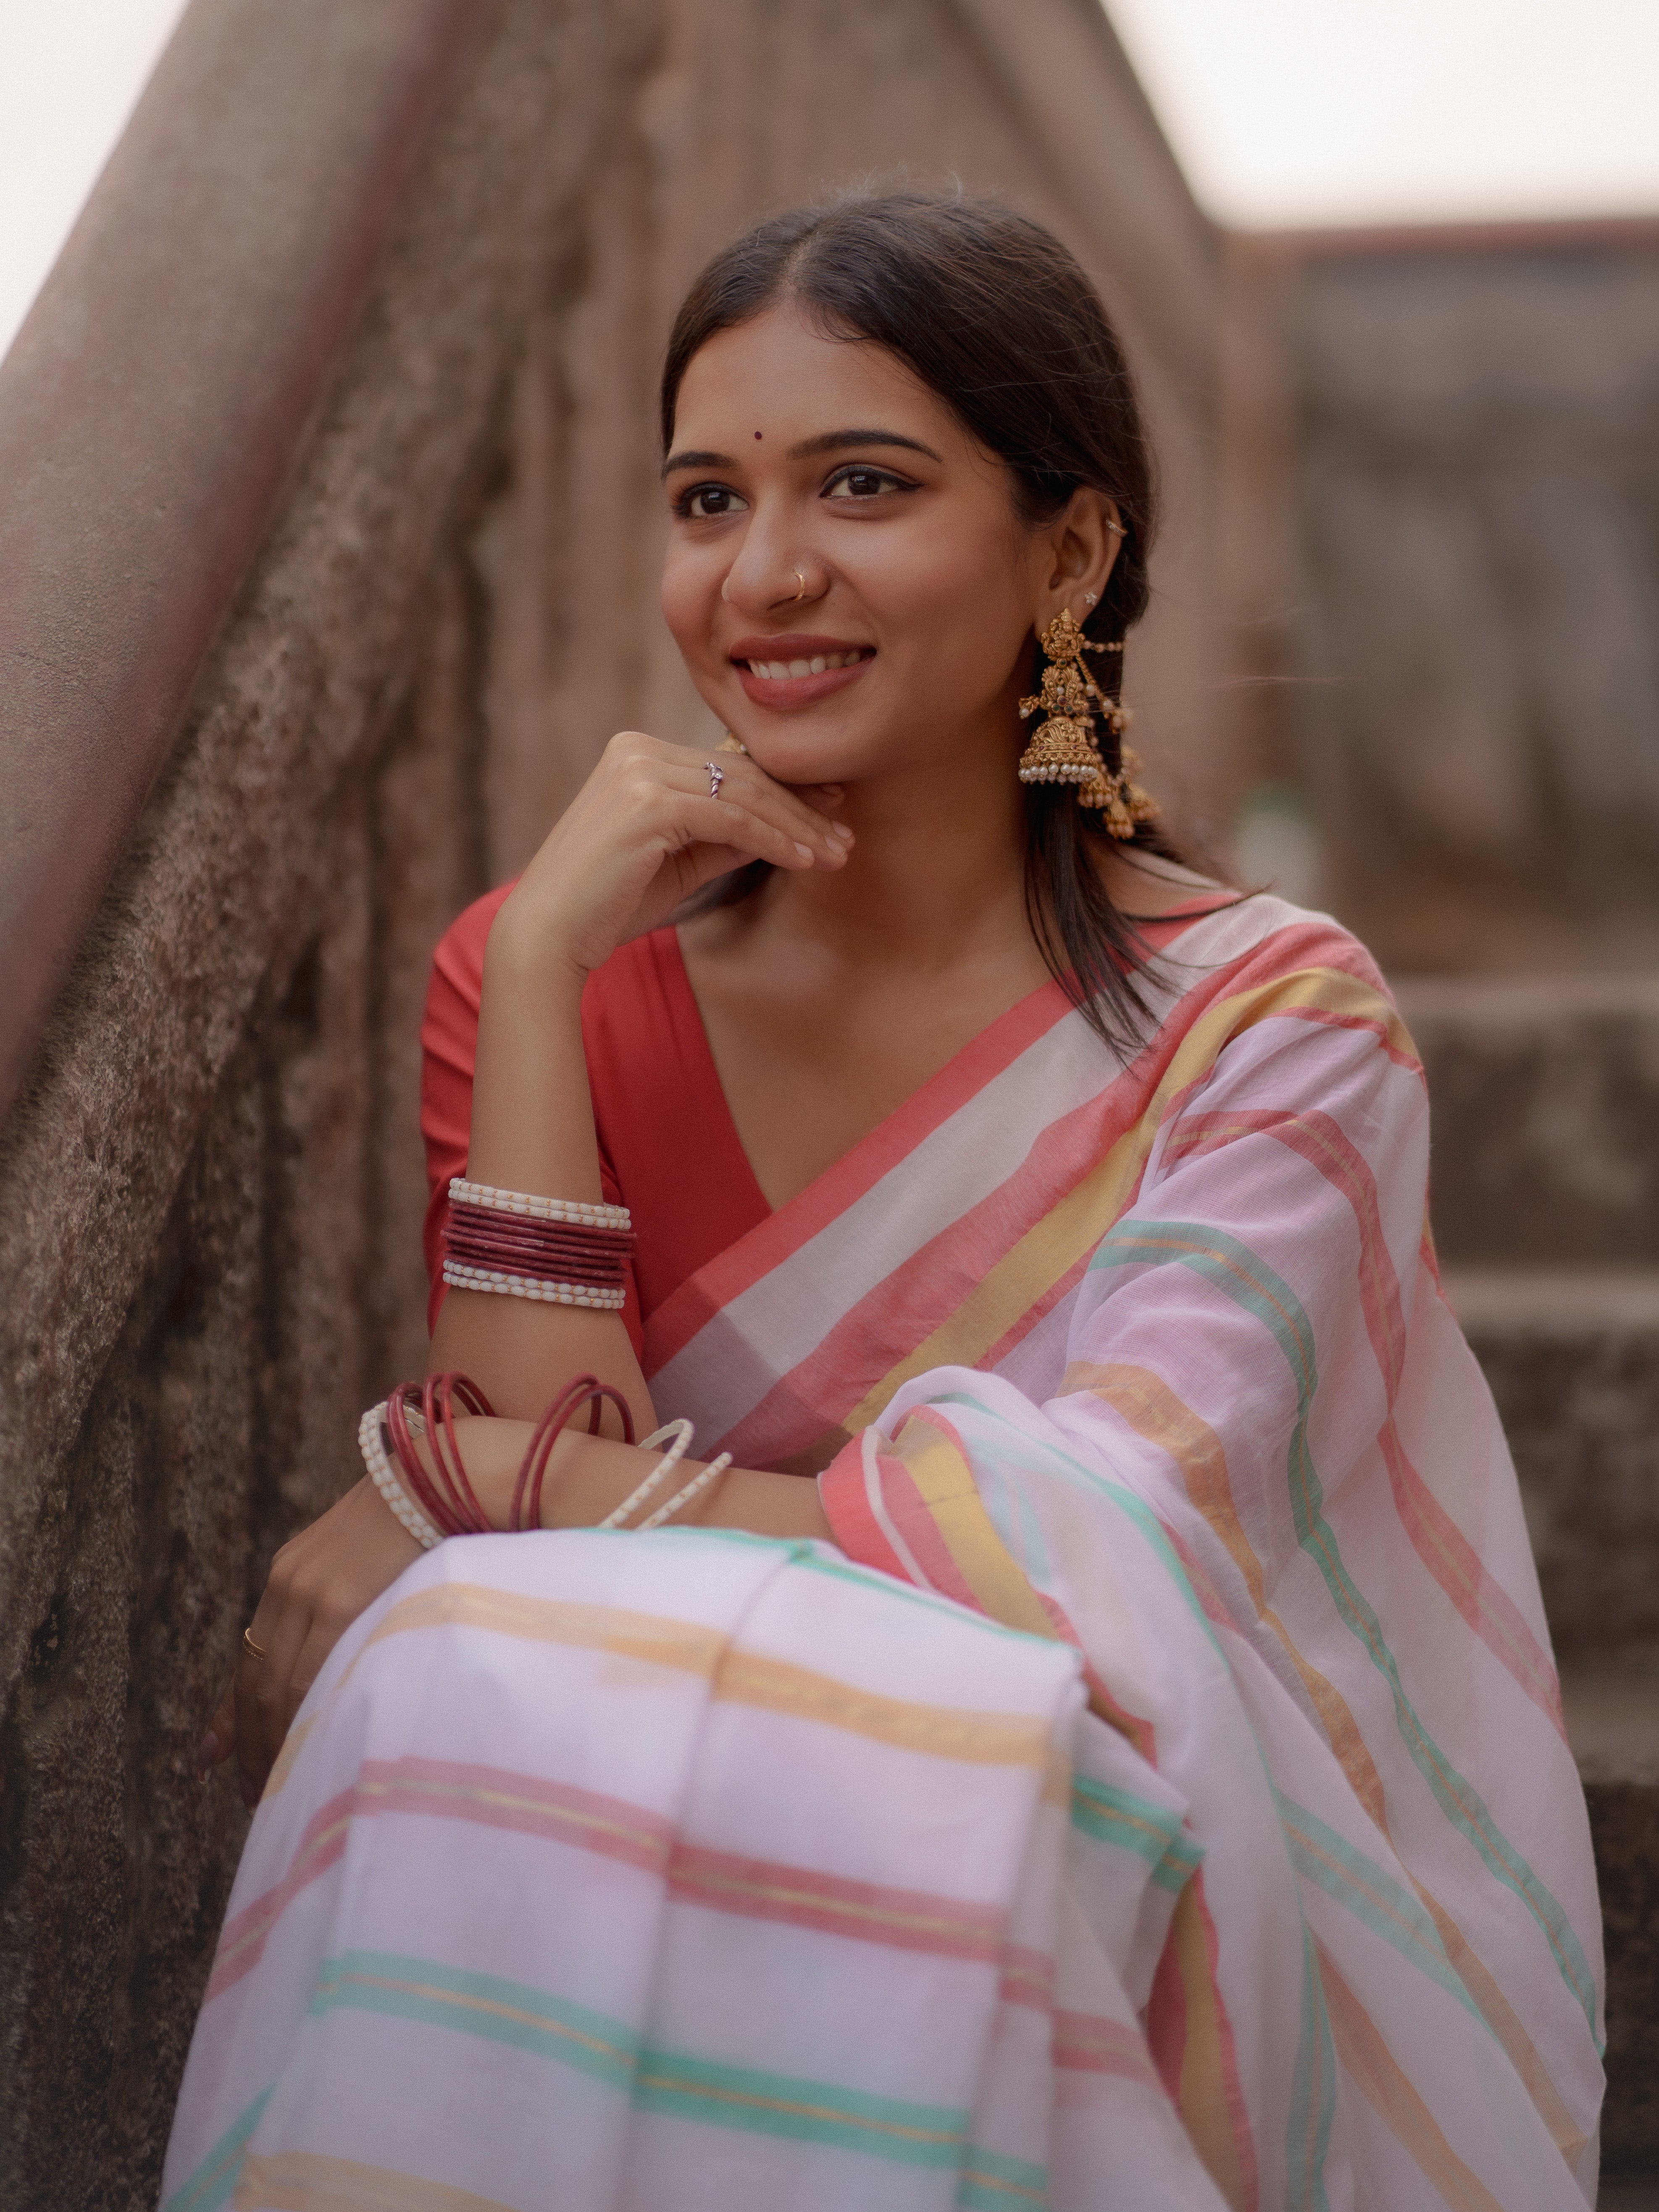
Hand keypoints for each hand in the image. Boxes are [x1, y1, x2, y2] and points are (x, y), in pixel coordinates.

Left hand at [198, 1478, 420, 1806]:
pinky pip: (310, 1675)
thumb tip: (342, 1652)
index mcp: (292, 1572)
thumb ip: (344, 1600)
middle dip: (250, 1742)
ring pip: (277, 1687)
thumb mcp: (367, 1559)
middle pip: (256, 1680)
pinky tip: (305, 1750)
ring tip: (276, 1788)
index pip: (252, 1657)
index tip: (217, 1757)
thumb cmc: (424, 1515)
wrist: (446, 1470)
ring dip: (273, 1743)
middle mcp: (290, 1583)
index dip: (233, 1713)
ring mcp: (312, 1592)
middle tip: (253, 1793)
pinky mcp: (340, 1600)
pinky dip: (301, 1719)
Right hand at [493, 732, 850, 979]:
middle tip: (845, 838)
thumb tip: (784, 828)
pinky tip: (804, 859)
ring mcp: (640, 770)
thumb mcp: (680, 863)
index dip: (786, 792)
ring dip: (798, 827)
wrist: (550, 935)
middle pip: (742, 775)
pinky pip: (731, 817)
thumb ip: (726, 837)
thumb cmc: (608, 905)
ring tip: (837, 855)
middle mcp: (637, 750)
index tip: (831, 816)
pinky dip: (773, 838)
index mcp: (638, 755)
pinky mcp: (648, 801)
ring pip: (743, 794)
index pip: (728, 768)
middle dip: (802, 809)